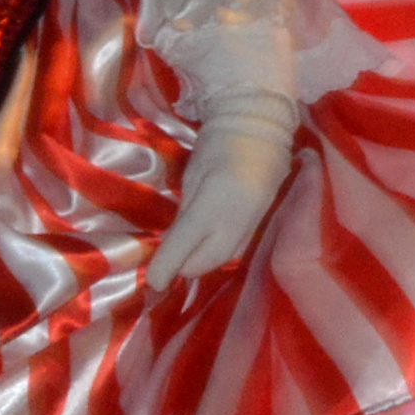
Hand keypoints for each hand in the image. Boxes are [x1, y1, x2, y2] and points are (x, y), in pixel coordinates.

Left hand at [149, 96, 294, 285]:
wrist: (262, 131)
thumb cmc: (218, 145)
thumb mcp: (193, 176)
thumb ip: (184, 213)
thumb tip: (172, 245)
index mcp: (213, 201)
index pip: (184, 243)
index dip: (166, 266)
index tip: (153, 283)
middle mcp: (236, 220)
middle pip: (205, 262)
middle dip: (183, 267)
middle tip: (168, 259)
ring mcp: (253, 225)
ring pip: (222, 261)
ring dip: (200, 262)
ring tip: (185, 251)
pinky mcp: (260, 226)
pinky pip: (236, 251)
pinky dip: (217, 253)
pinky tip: (207, 243)